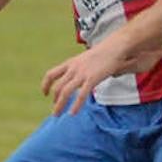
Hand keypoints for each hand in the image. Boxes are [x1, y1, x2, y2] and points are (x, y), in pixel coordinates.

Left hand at [42, 40, 161, 115]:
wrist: (115, 46)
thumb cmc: (107, 52)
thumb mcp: (91, 59)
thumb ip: (88, 69)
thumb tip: (96, 78)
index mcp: (71, 63)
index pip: (52, 74)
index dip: (46, 84)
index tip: (45, 93)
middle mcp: (73, 68)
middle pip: (58, 86)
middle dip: (55, 100)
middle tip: (55, 111)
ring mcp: (82, 74)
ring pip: (65, 92)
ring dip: (59, 105)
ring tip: (57, 114)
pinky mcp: (92, 79)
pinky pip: (81, 95)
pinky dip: (76, 105)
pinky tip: (72, 113)